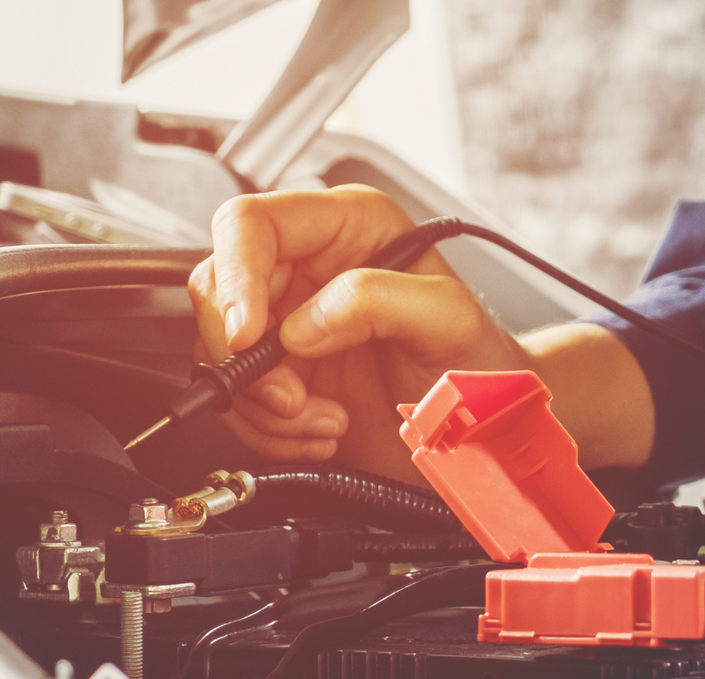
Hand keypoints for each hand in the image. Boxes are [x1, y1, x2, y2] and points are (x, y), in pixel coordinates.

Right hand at [189, 185, 530, 478]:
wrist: (485, 426)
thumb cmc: (479, 360)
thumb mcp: (447, 319)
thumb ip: (379, 300)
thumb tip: (304, 323)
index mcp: (347, 227)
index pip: (250, 223)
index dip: (236, 276)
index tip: (249, 335)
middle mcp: (308, 267)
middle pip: (218, 290)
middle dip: (247, 358)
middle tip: (293, 397)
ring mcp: (289, 323)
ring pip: (219, 352)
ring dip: (265, 405)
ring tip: (326, 420)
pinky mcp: (282, 375)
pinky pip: (238, 401)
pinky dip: (271, 430)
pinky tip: (323, 430)